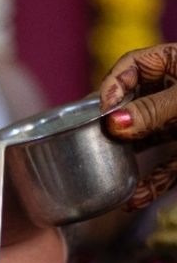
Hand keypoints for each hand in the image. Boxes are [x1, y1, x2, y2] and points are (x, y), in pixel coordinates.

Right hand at [100, 42, 176, 206]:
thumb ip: (154, 109)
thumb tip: (113, 122)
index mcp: (175, 63)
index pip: (131, 66)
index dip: (112, 85)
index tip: (101, 109)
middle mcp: (173, 93)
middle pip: (132, 106)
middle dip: (112, 125)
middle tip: (94, 138)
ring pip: (146, 141)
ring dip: (126, 158)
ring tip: (105, 168)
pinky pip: (166, 169)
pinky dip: (151, 185)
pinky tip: (133, 200)